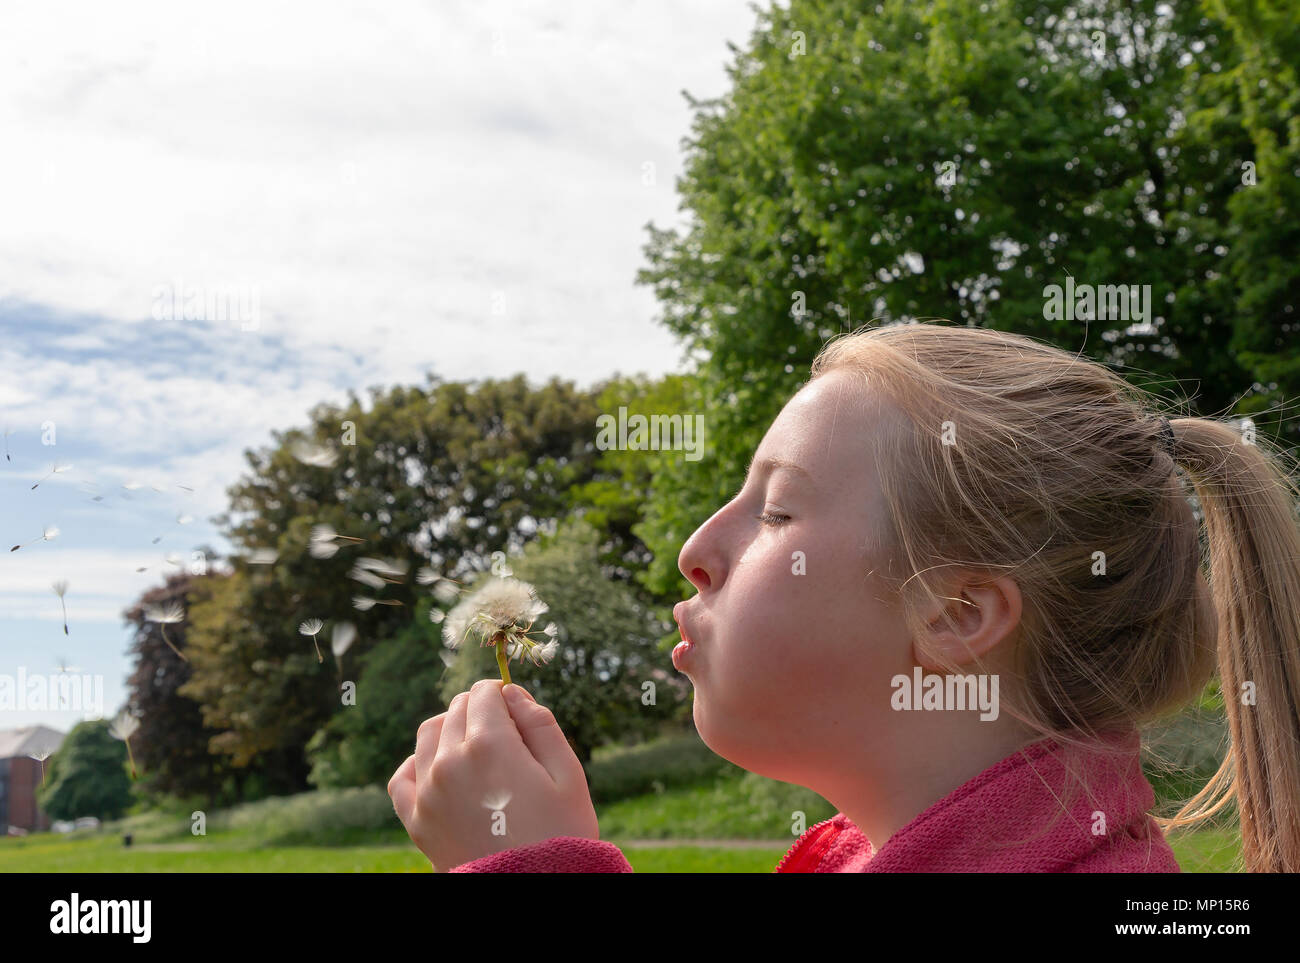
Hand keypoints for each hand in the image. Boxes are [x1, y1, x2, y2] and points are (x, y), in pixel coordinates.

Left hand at [388, 678, 599, 870]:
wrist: (533, 889)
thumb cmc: (560, 832)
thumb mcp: (567, 773)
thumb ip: (540, 724)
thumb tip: (512, 692)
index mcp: (490, 744)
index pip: (485, 693)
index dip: (504, 696)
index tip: (517, 712)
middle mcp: (450, 762)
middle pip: (457, 709)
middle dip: (482, 711)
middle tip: (506, 736)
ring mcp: (428, 792)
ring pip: (429, 734)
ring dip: (451, 729)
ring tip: (476, 749)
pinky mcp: (416, 820)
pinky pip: (403, 777)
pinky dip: (417, 763)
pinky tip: (439, 768)